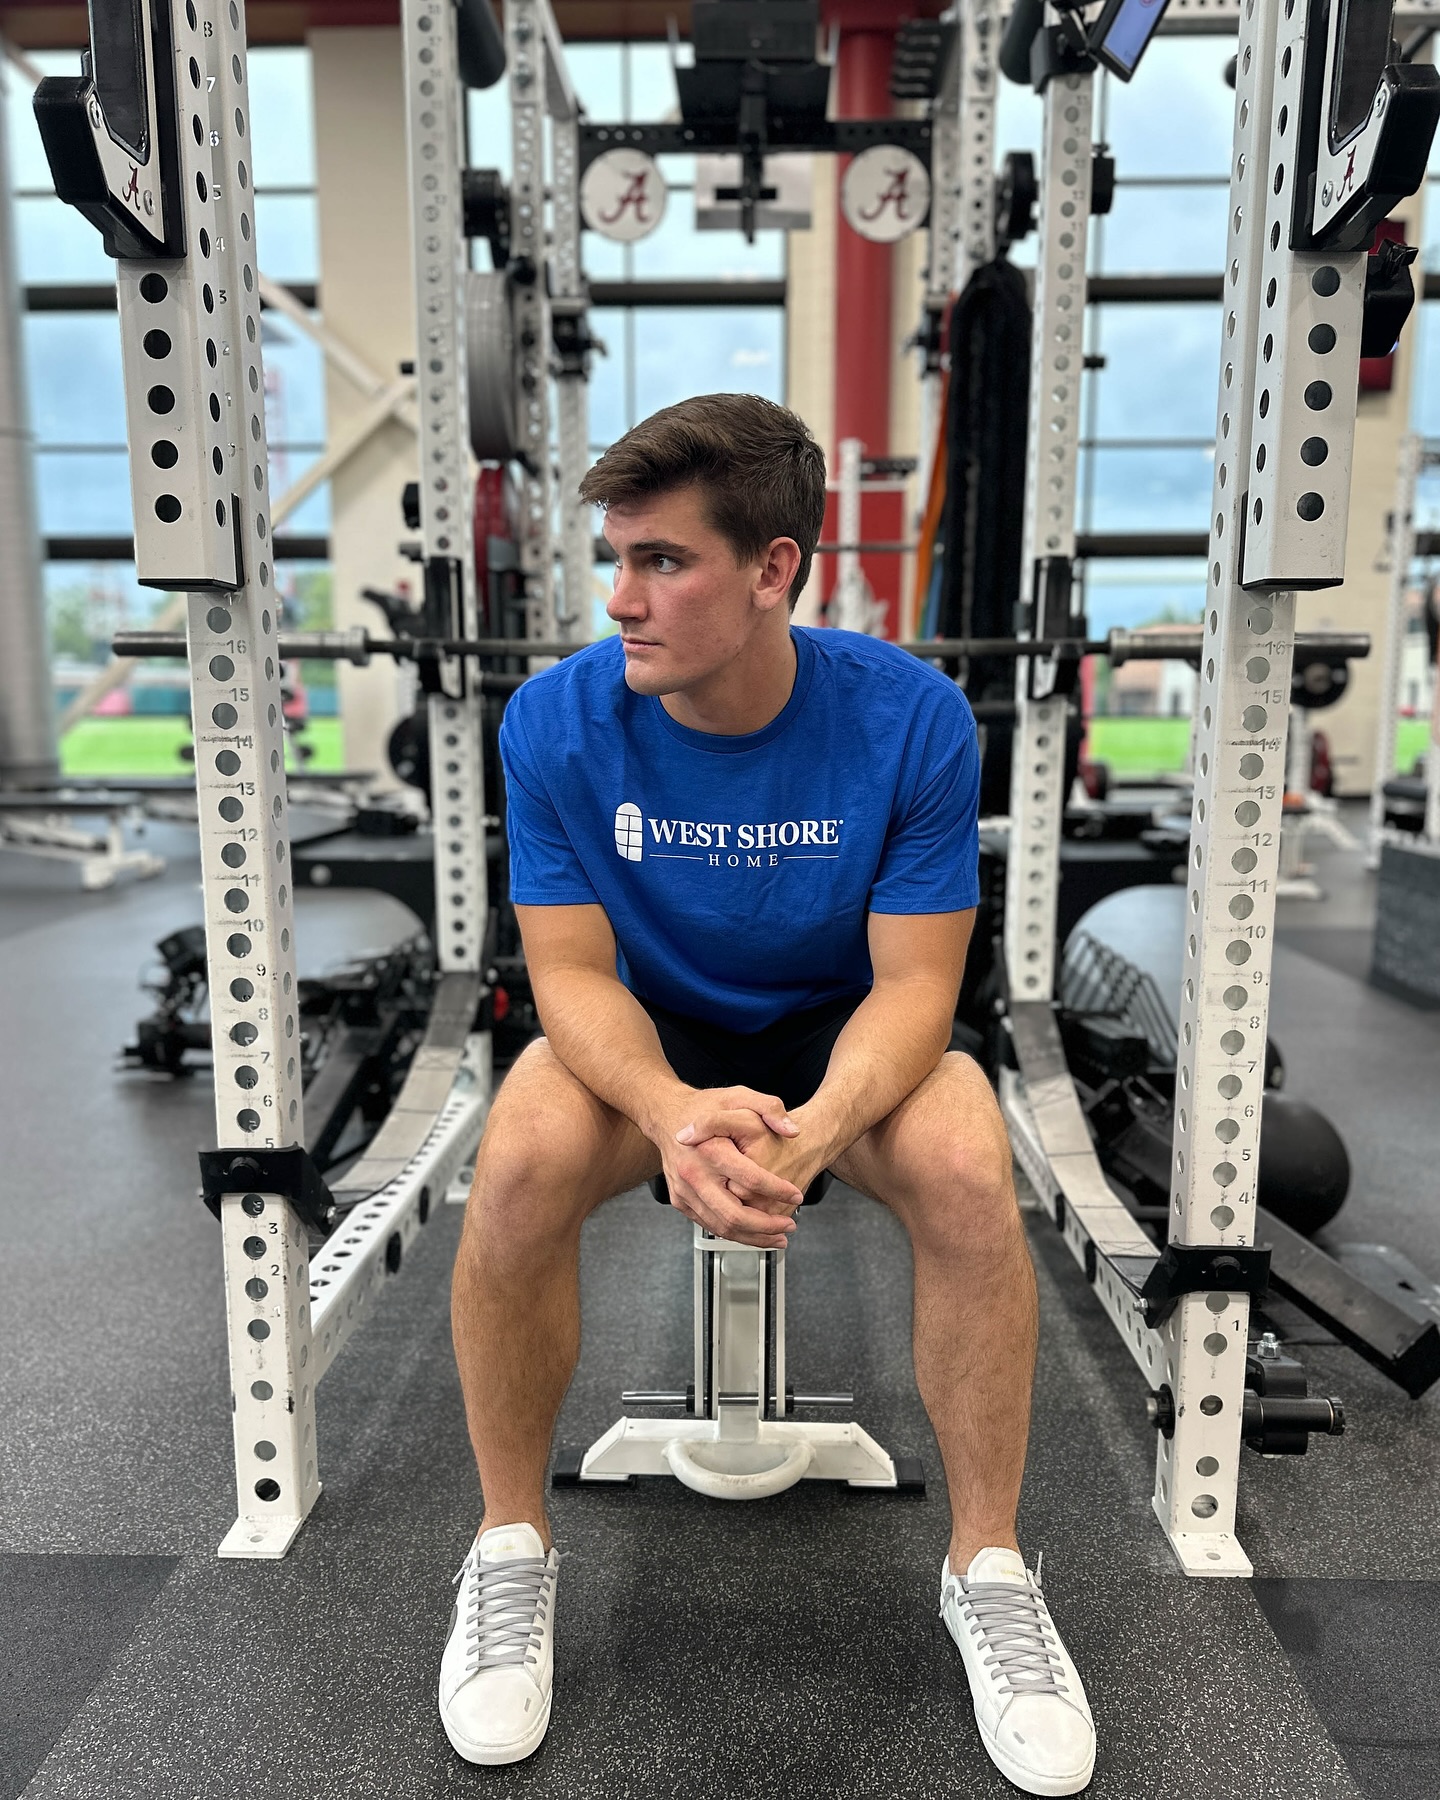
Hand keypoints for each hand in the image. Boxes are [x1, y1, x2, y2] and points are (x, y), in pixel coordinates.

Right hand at [655, 1086, 805, 1248]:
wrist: (667, 1115)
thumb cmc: (704, 1107)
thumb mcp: (740, 1096)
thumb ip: (770, 1108)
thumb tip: (792, 1131)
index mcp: (709, 1149)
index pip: (750, 1179)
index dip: (778, 1191)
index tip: (796, 1195)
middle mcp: (694, 1174)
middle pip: (733, 1214)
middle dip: (767, 1226)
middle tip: (788, 1226)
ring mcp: (684, 1190)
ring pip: (721, 1227)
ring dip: (753, 1237)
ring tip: (777, 1235)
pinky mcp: (680, 1200)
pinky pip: (709, 1225)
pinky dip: (734, 1233)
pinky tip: (753, 1231)